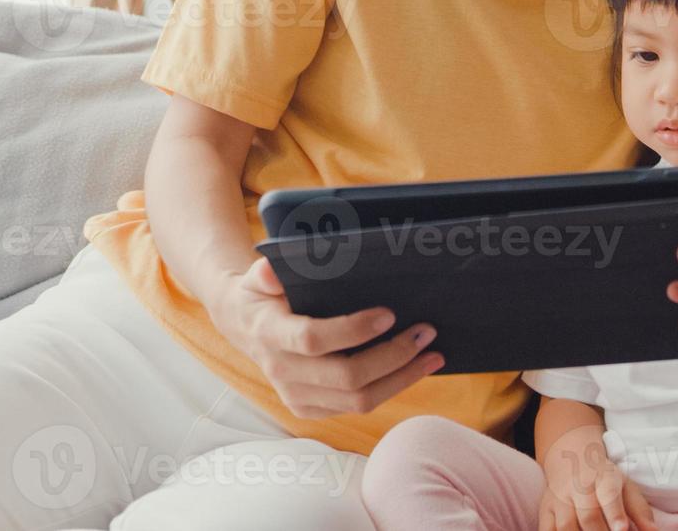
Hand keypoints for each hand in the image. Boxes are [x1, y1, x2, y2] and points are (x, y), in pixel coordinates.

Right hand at [207, 256, 443, 418]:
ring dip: (402, 378)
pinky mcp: (311, 409)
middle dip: (393, 356)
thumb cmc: (261, 295)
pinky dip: (391, 389)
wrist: (244, 327)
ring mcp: (297, 397)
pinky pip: (357, 407)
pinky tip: (415, 369)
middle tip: (426, 331)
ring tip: (434, 354)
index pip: (313, 340)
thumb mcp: (256, 277)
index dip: (353, 330)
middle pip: (347, 378)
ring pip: (359, 400)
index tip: (389, 314)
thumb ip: (264, 273)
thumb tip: (271, 269)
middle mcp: (283, 372)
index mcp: (270, 335)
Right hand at [538, 426, 658, 530]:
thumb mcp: (627, 487)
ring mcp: (559, 500)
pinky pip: (545, 530)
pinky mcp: (545, 511)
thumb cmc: (605, 479)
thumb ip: (640, 512)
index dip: (615, 514)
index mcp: (604, 479)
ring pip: (565, 526)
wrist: (571, 457)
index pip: (608, 495)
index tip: (622, 529)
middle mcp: (579, 488)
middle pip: (588, 516)